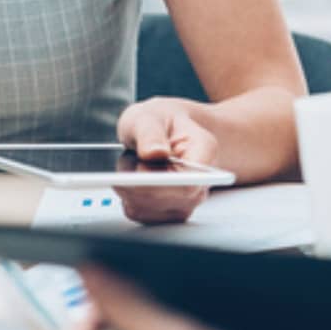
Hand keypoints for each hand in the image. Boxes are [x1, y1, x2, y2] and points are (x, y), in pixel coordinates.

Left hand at [115, 98, 218, 224]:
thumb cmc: (160, 122)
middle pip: (162, 199)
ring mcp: (185, 202)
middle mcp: (200, 183)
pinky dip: (126, 195)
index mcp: (204, 151)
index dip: (159, 184)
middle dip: (134, 180)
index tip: (136, 174)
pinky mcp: (165, 214)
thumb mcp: (150, 116)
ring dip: (128, 187)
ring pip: (145, 207)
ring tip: (133, 162)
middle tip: (128, 156)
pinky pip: (137, 211)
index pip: (187, 183)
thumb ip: (150, 132)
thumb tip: (153, 153)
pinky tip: (131, 177)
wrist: (166, 132)